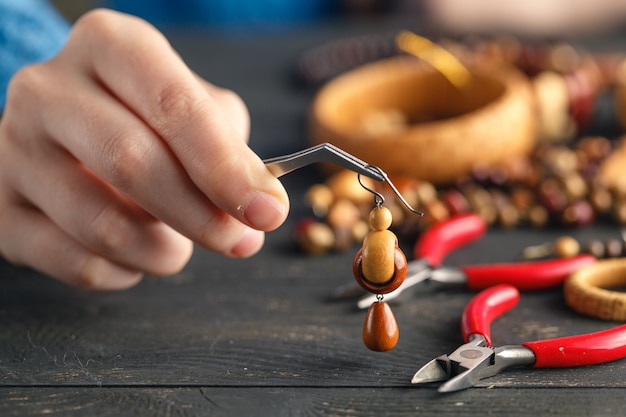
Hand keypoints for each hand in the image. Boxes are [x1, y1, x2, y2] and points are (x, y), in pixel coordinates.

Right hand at [0, 9, 288, 289]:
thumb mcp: (195, 109)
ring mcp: (13, 149)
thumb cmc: (144, 118)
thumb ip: (230, 149)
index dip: (225, 166)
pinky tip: (138, 255)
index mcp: (108, 46)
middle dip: (203, 216)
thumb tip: (260, 202)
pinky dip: (127, 272)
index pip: (172, 105)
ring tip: (180, 245)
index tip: (267, 210)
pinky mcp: (0, 209)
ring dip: (164, 252)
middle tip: (240, 241)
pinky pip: (78, 263)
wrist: (64, 131)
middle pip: (133, 163)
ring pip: (103, 225)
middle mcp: (48, 89)